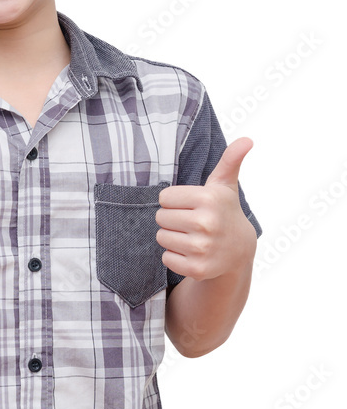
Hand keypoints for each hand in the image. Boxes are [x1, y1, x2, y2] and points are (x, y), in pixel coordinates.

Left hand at [155, 137, 256, 280]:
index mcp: (208, 199)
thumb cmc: (224, 210)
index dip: (174, 201)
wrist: (239, 250)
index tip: (191, 205)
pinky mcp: (197, 269)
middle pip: (160, 217)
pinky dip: (175, 256)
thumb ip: (230, 160)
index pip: (164, 197)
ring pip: (161, 238)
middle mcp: (206, 224)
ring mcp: (202, 249)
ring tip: (192, 236)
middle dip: (172, 219)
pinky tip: (192, 252)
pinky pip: (166, 258)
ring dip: (172, 237)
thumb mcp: (225, 184)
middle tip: (191, 221)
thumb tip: (247, 139)